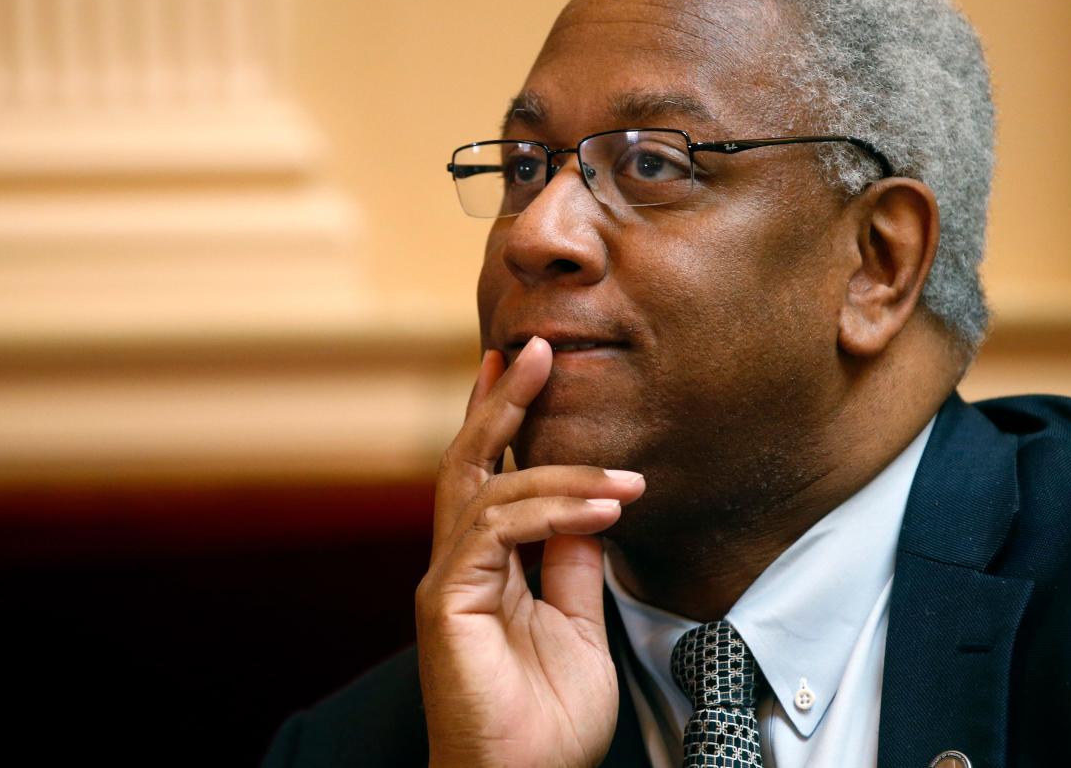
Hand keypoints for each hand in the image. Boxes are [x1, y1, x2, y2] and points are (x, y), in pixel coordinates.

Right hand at [416, 337, 644, 767]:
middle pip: (471, 461)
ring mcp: (449, 580)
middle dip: (504, 401)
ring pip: (486, 487)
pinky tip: (604, 508)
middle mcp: (459, 563)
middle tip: (535, 347)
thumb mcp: (580, 624)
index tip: (528, 368)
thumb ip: (574, 563)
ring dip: (558, 465)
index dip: (505, 419)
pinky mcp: (447, 602)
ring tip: (623, 474)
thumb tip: (592, 508)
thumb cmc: (547, 722)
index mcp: (487, 566)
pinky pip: (496, 531)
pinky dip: (552, 510)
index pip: (491, 476)